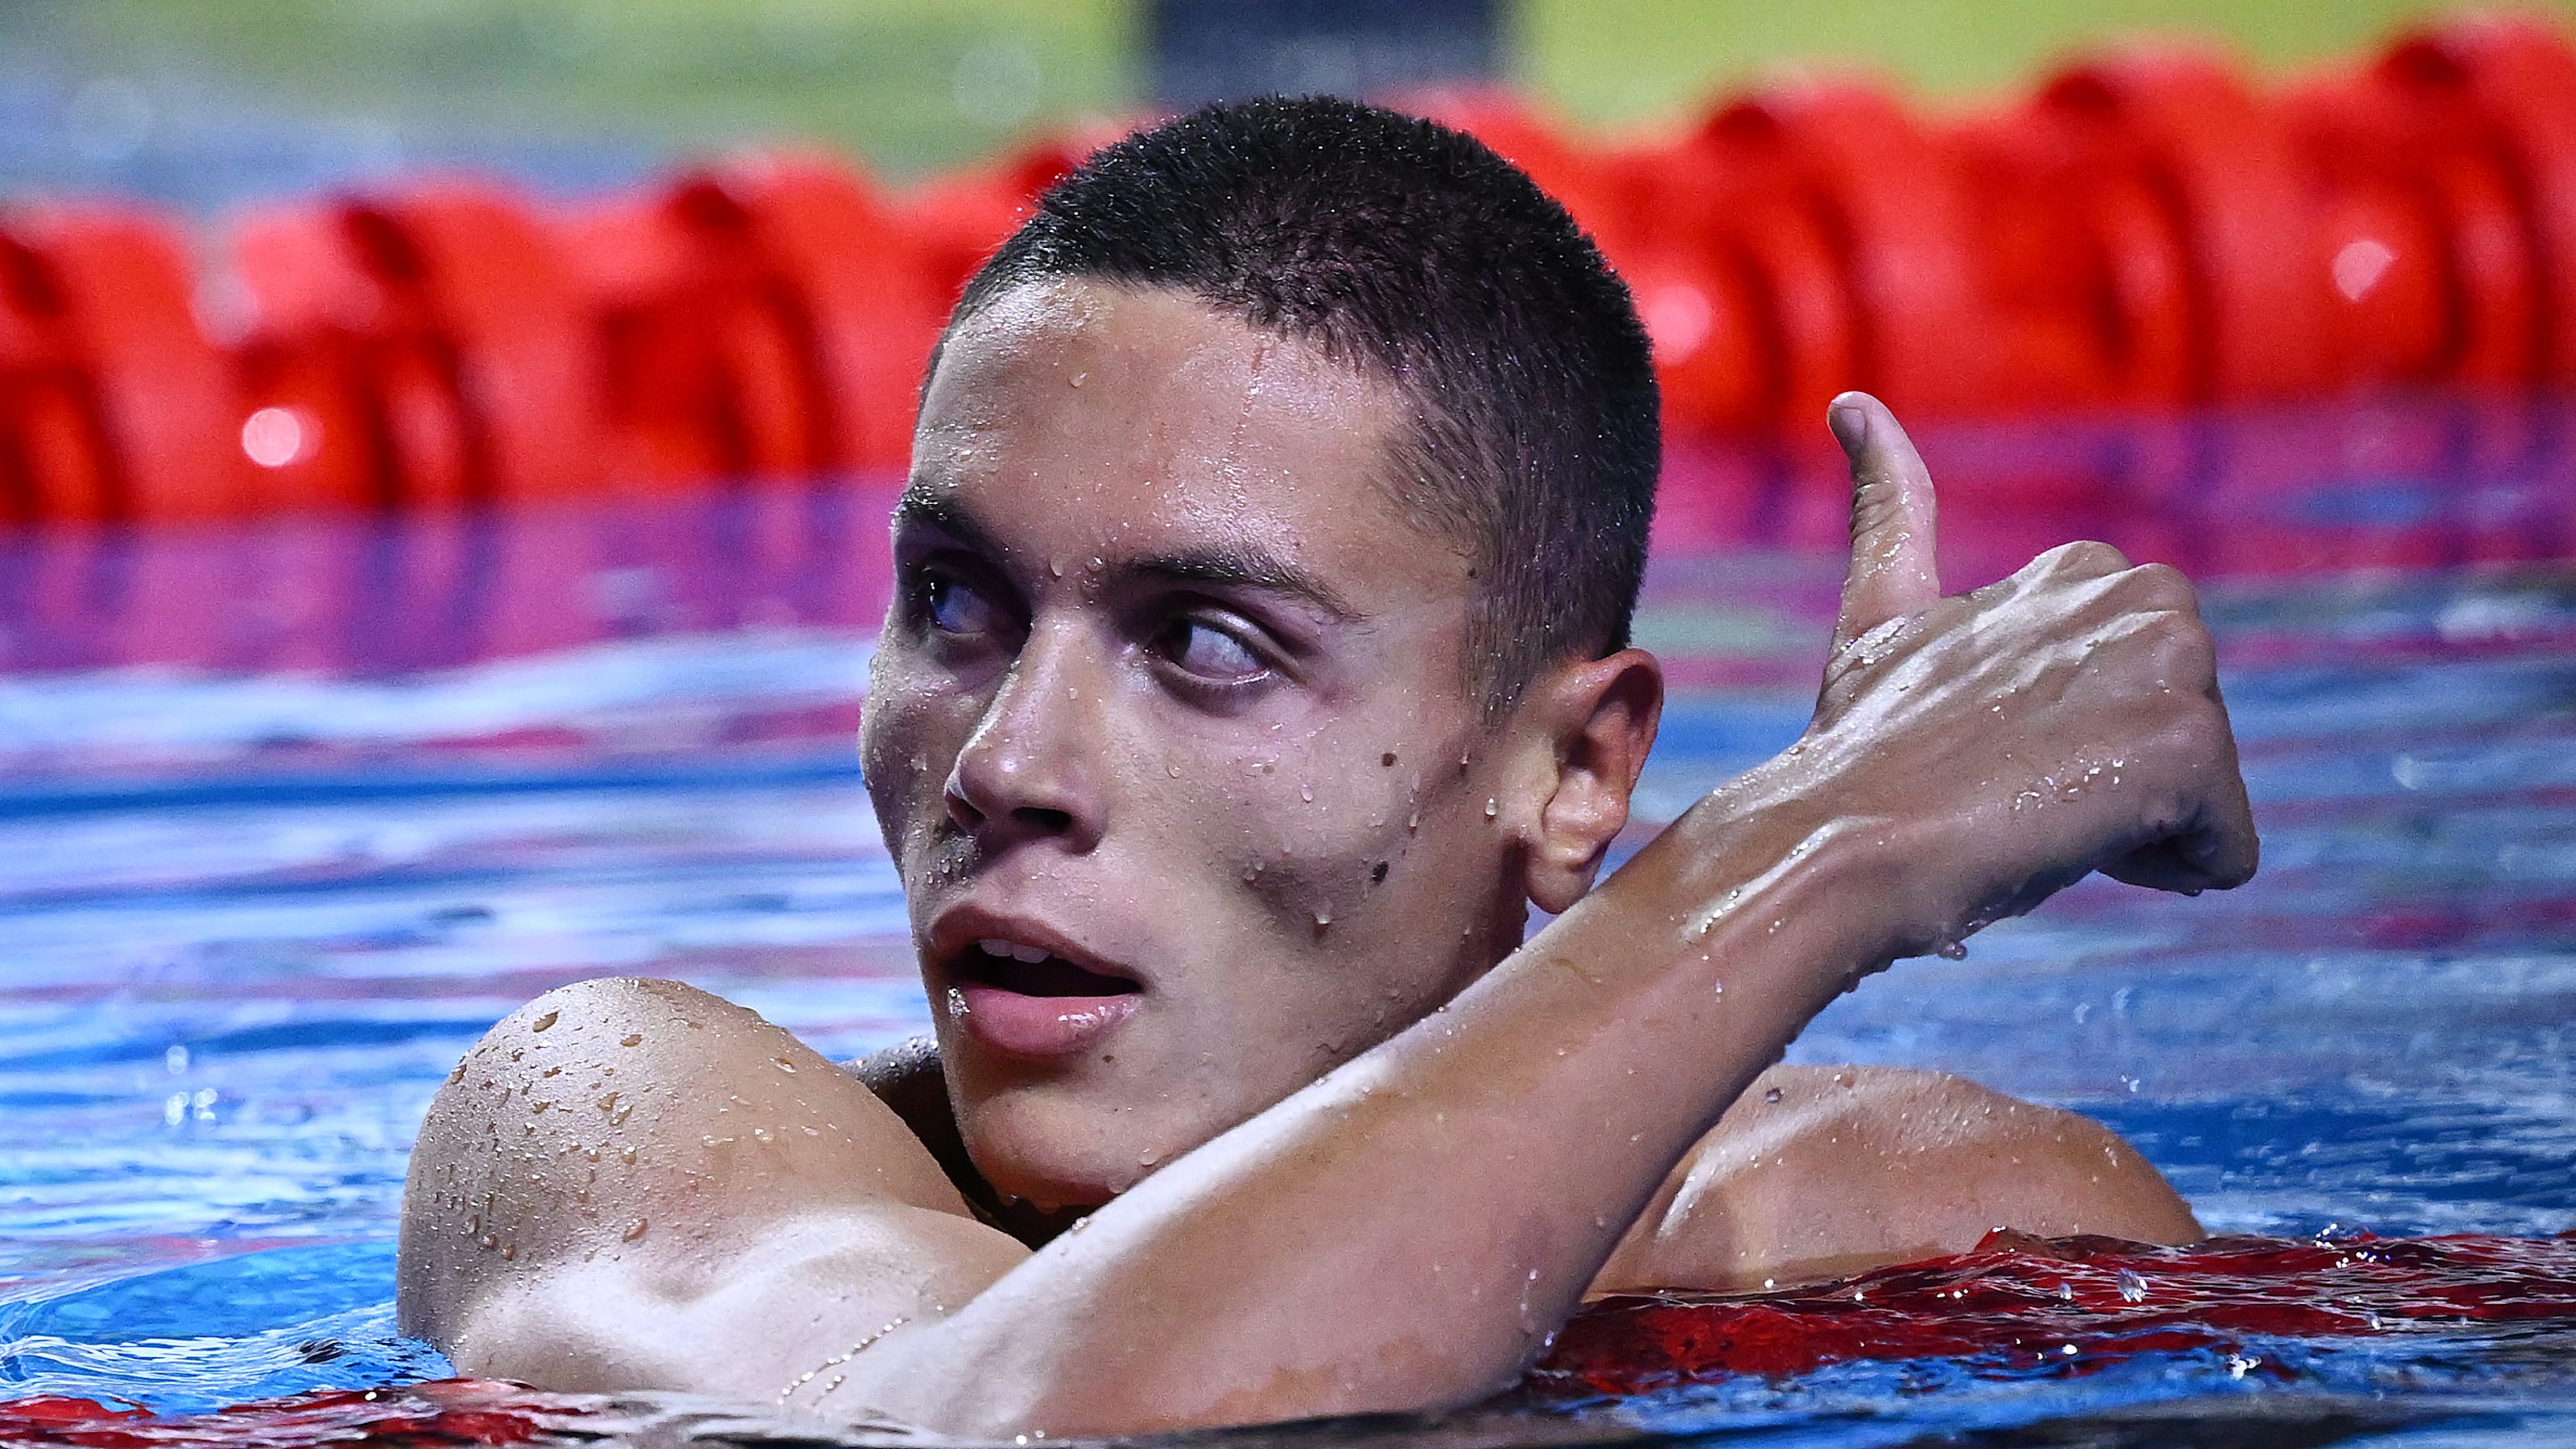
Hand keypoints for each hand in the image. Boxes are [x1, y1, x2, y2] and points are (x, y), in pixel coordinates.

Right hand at [1791, 393, 2257, 957]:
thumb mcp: (1880, 614)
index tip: (1993, 756)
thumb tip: (1852, 403)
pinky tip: (2078, 850)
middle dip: (2124, 783)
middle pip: (2192, 743)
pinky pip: (2228, 851)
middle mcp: (2145, 599)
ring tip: (2037, 816)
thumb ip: (1889, 506)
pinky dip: (2170, 873)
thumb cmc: (1860, 745)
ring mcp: (2173, 669)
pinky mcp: (2191, 747)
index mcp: (2087, 572)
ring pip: (2205, 794)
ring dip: (2135, 831)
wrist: (1842, 836)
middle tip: (2017, 789)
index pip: (2144, 698)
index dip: (2075, 746)